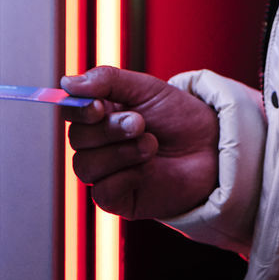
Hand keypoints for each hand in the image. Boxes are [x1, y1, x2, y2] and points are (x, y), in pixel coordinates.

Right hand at [61, 66, 218, 219]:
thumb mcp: (146, 88)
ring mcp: (107, 172)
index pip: (71, 110)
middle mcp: (99, 143)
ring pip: (85, 166)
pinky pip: (102, 192)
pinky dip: (125, 177)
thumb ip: (107, 81)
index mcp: (101, 113)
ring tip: (151, 144)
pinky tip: (148, 169)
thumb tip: (67, 82)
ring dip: (120, 153)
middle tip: (141, 123)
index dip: (78, 109)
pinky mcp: (118, 198)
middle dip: (109, 129)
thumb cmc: (180, 117)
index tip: (99, 106)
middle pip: (77, 138)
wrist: (212, 148)